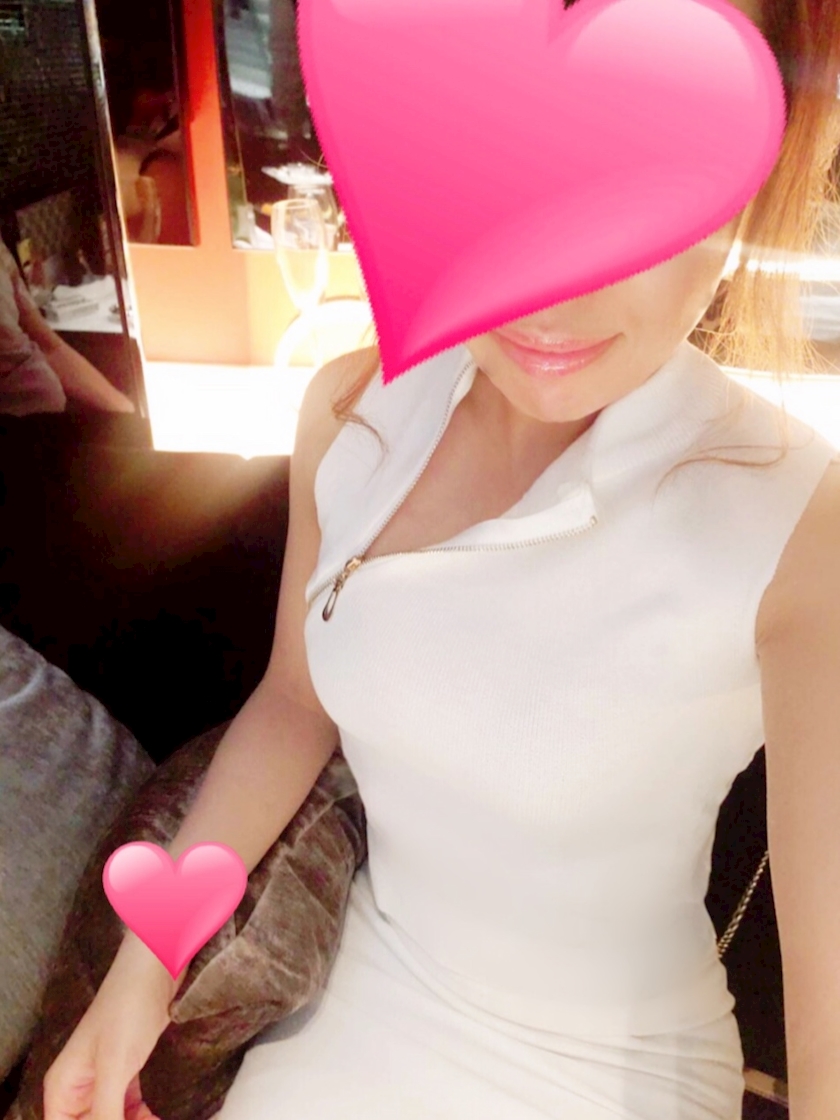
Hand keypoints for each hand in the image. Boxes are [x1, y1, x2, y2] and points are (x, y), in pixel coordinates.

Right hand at [43, 936, 176, 1119]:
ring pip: (112, 1119)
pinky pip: (129, 1108)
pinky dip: (143, 1117)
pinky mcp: (128, 1070)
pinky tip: (157, 1116)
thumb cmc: (128, 1007)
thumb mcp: (114, 1066)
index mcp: (63, 1088)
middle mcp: (79, 1087)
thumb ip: (105, 1112)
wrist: (156, 966)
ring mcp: (104, 1078)